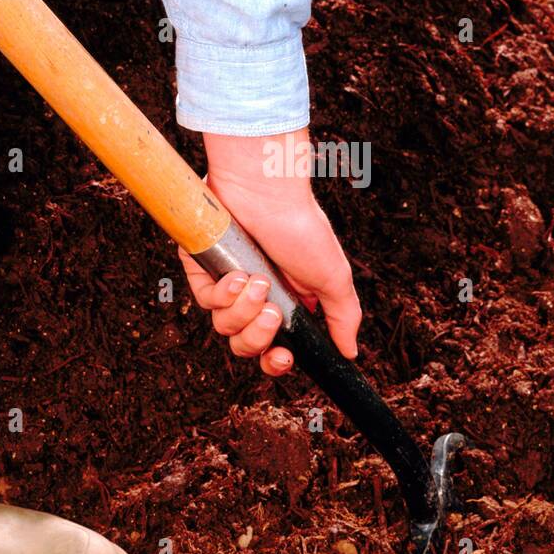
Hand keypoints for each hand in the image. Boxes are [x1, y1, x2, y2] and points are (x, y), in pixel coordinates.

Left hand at [179, 130, 362, 376]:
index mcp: (287, 304)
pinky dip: (221, 294)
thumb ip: (343, 317)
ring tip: (258, 281)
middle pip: (247, 346)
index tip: (283, 356)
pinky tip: (237, 274)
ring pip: (224, 326)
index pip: (275, 349)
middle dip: (258, 337)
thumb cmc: (302, 228)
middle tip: (272, 312)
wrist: (268, 192)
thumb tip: (350, 352)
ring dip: (243, 310)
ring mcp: (228, 284)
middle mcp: (256, 298)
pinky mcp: (203, 269)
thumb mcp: (333, 277)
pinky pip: (204, 301)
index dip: (276, 362)